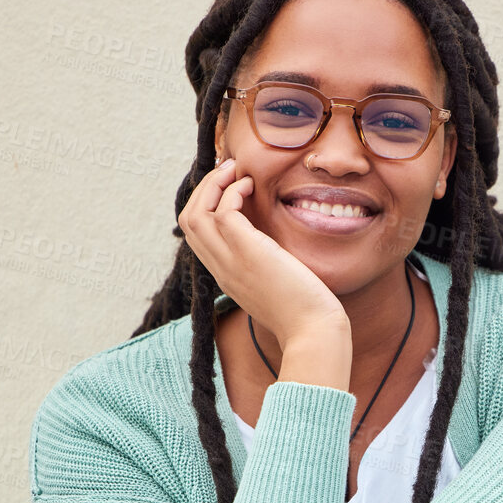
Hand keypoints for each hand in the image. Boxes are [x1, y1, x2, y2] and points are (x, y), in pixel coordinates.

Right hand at [178, 159, 348, 347]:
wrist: (314, 332)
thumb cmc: (306, 312)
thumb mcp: (276, 285)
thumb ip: (265, 265)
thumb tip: (274, 246)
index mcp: (226, 276)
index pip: (197, 236)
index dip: (206, 206)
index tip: (227, 187)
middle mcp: (221, 269)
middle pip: (188, 221)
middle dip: (204, 189)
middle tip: (228, 171)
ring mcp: (230, 262)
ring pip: (196, 214)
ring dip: (213, 184)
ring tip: (236, 171)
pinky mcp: (246, 252)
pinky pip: (223, 212)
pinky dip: (233, 192)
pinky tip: (252, 187)